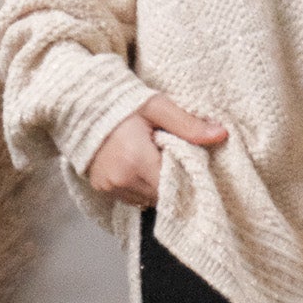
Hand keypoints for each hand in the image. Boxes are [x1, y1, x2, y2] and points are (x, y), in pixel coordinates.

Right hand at [85, 92, 227, 206]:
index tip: (190, 163)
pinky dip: (139, 186)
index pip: (174, 185)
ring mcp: (109, 187)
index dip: (186, 177)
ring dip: (155, 185)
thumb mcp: (158, 107)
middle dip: (172, 180)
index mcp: (136, 160)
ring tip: (153, 160)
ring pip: (146, 199)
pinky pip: (131, 197)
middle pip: (161, 195)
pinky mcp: (101, 189)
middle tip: (173, 158)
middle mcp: (121, 179)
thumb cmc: (121, 103)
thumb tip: (221, 134)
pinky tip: (139, 166)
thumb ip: (188, 125)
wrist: (81, 104)